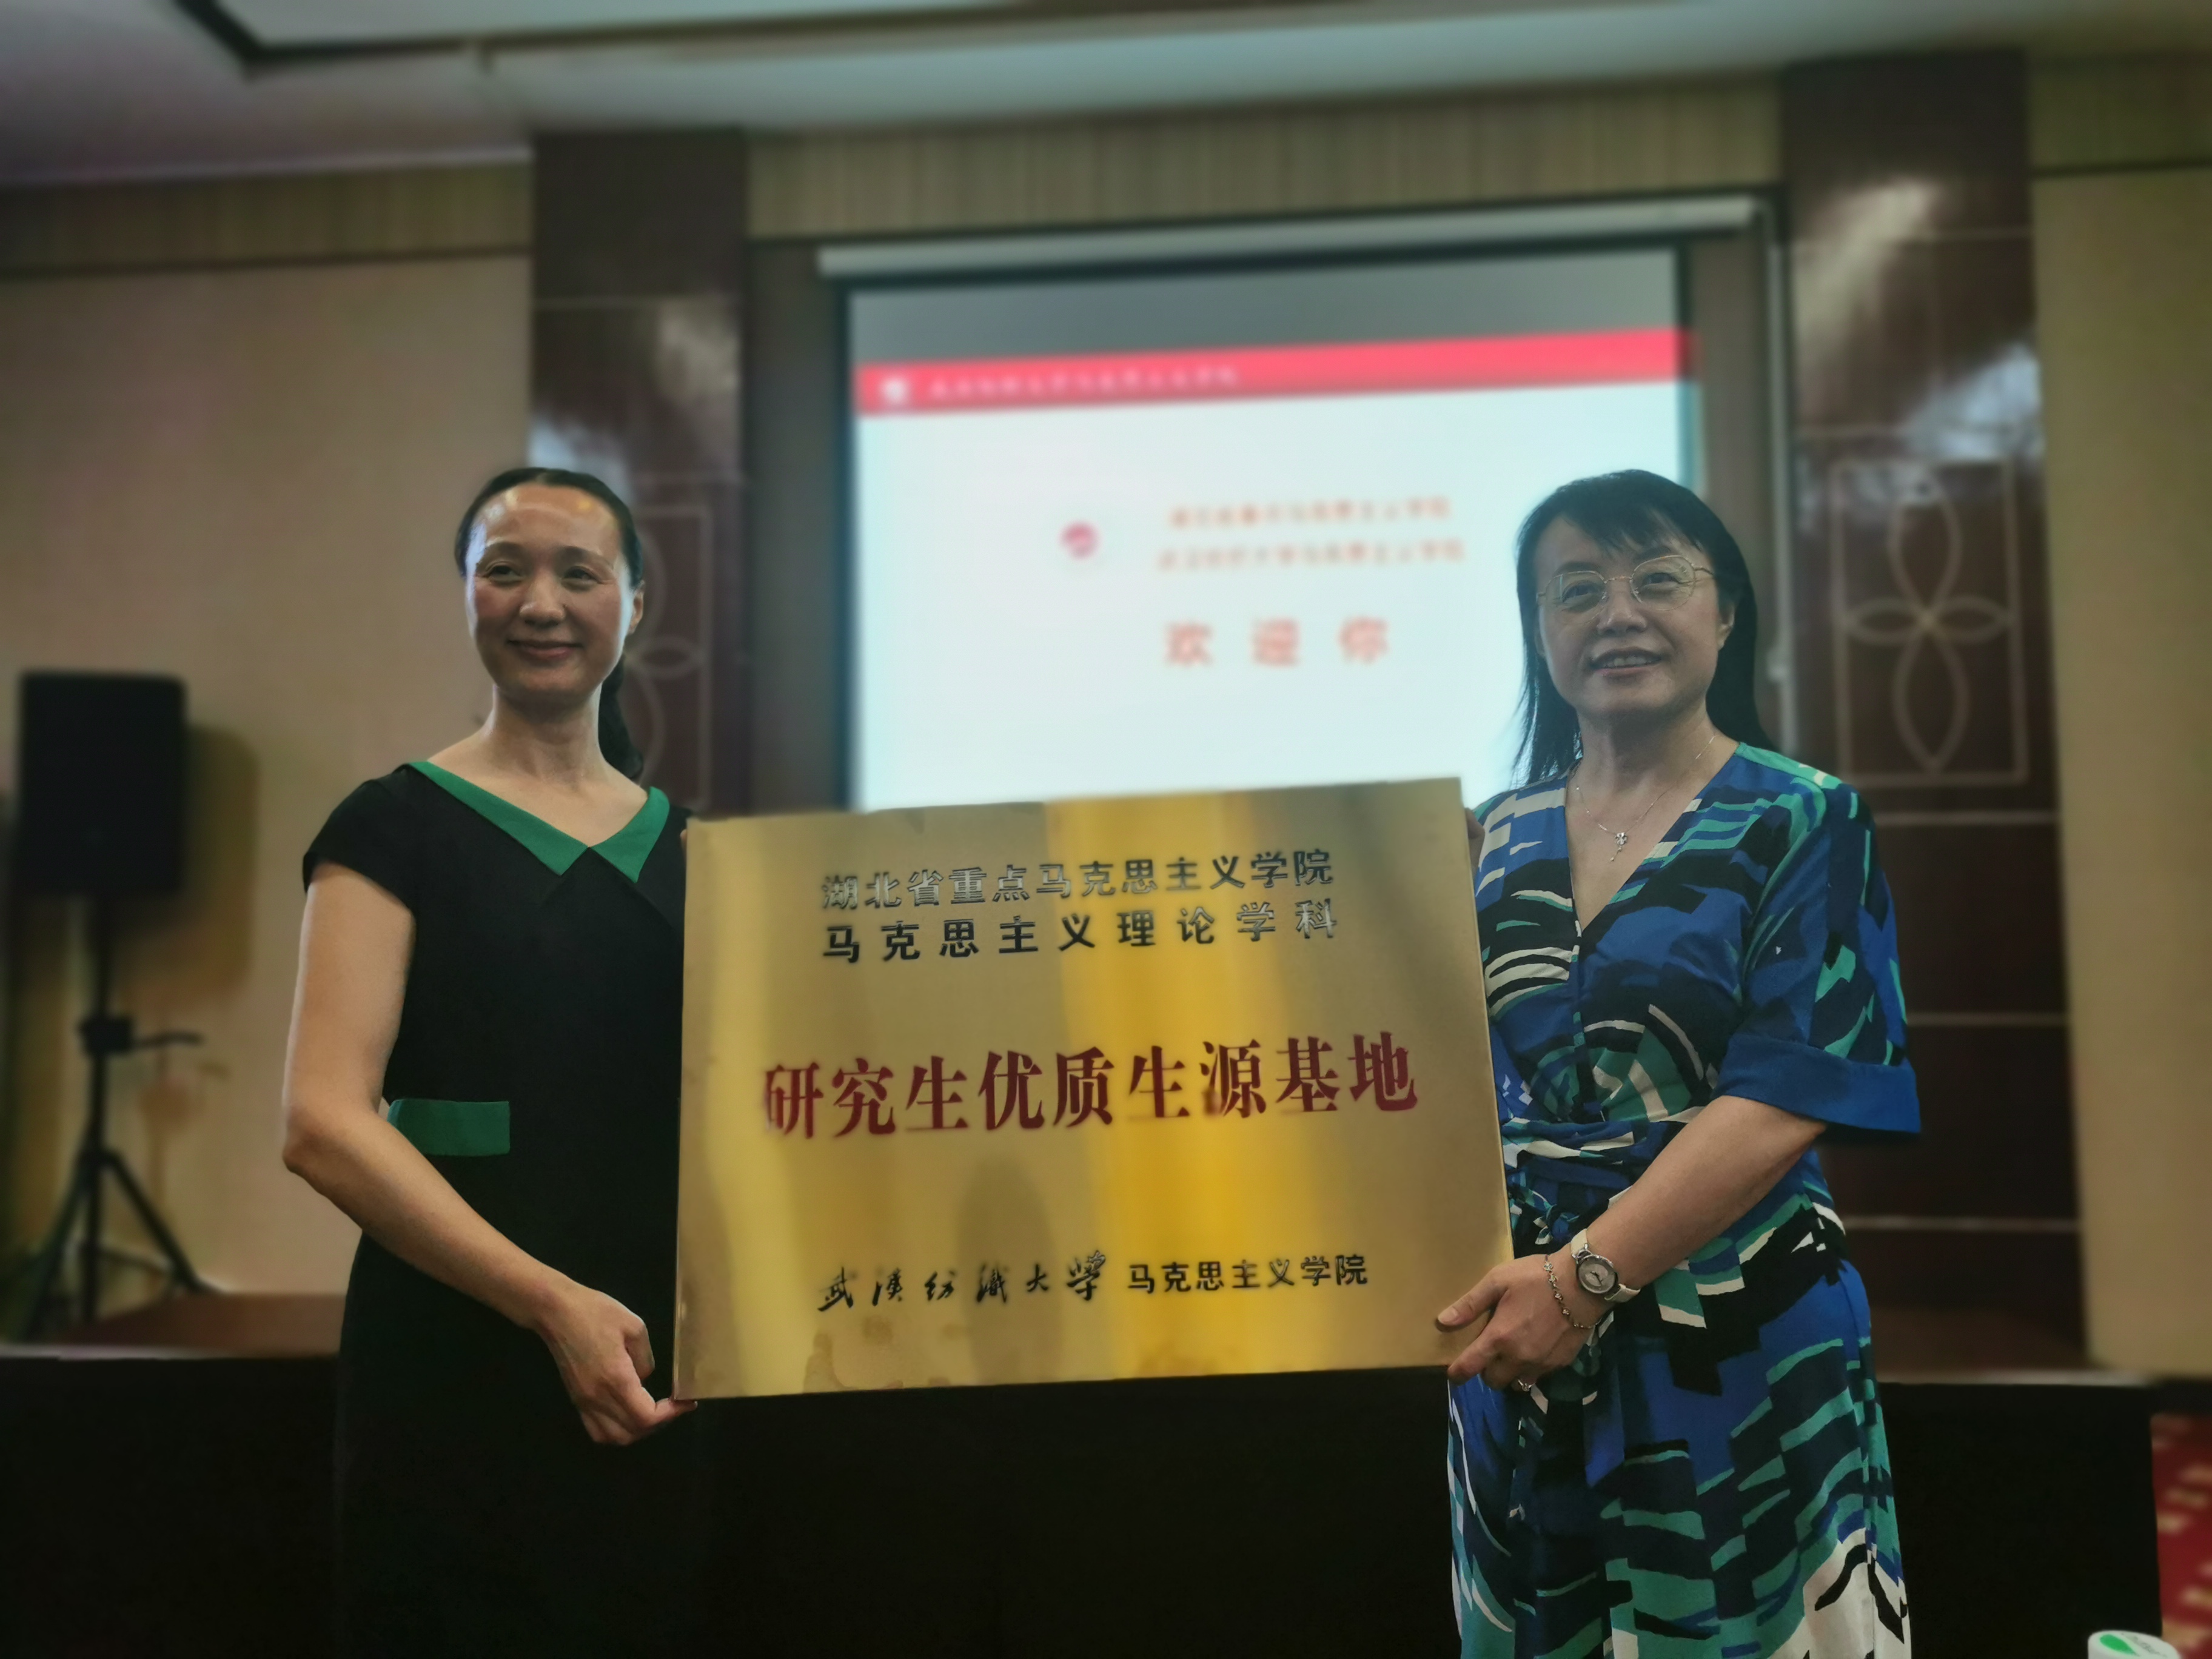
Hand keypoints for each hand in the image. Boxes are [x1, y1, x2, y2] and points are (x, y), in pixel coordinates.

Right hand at [533, 1279, 696, 1444]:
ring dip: (636, 1431)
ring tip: (651, 1412)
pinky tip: (627, 1413)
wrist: (556, 1313)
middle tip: (672, 1405)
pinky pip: (596, 1430)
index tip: (686, 1401)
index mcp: (615, 1379)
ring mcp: (584, 1402)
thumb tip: (644, 1378)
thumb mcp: (635, 1327)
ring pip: (612, 1437)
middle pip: (631, 1433)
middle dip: (657, 1424)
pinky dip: (616, 1430)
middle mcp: (598, 1398)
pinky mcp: (576, 1399)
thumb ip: (645, 1359)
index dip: (670, 1415)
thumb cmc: (596, 1313)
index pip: (645, 1418)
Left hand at [1436, 1254, 1599, 1389]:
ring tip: (1512, 1353)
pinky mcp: (1561, 1362)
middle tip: (1489, 1353)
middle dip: (1487, 1371)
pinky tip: (1534, 1348)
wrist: (1583, 1283)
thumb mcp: (1498, 1281)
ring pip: (1518, 1382)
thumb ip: (1470, 1304)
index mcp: (1499, 1338)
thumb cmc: (1536, 1277)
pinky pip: (1539, 1374)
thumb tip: (1443, 1321)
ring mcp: (1542, 1363)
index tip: (1453, 1374)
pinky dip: (1532, 1368)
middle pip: (1494, 1381)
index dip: (1458, 1374)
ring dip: (1510, 1373)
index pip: (1471, 1367)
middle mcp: (1519, 1358)